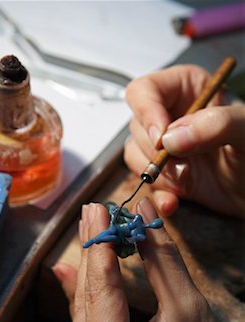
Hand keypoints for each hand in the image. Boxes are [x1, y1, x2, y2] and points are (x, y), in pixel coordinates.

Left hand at [53, 199, 243, 321]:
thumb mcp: (189, 311)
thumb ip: (160, 259)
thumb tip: (142, 214)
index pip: (101, 292)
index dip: (100, 243)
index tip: (98, 208)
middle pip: (87, 302)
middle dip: (92, 252)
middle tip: (93, 212)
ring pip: (83, 315)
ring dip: (90, 272)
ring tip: (92, 230)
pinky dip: (88, 299)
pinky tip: (76, 269)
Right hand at [124, 64, 244, 217]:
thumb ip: (216, 124)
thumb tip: (172, 138)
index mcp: (186, 89)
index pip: (144, 91)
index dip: (146, 114)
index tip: (161, 139)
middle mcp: (170, 115)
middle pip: (137, 128)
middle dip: (157, 152)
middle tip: (186, 165)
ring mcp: (166, 148)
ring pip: (136, 156)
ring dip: (158, 174)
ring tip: (188, 180)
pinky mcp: (167, 175)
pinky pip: (148, 184)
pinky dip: (158, 196)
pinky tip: (173, 202)